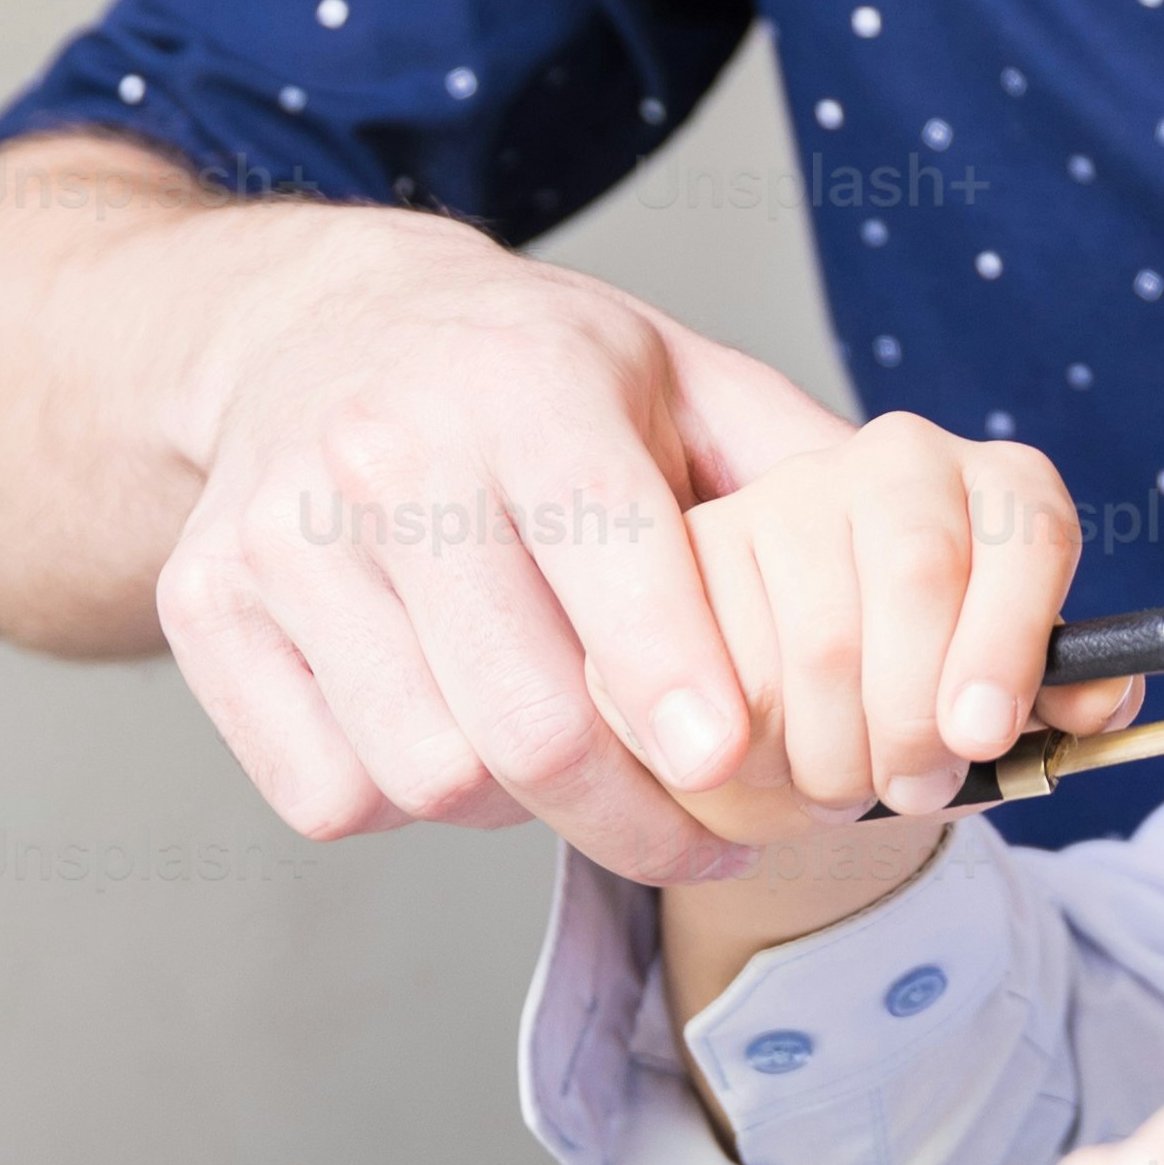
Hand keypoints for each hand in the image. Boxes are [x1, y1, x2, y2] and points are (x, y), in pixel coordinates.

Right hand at [143, 199, 852, 876]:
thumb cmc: (529, 373)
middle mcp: (386, 452)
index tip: (728, 772)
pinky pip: (330, 793)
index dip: (676, 690)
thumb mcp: (680, 376)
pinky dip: (405, 798)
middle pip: (522, 722)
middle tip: (703, 835)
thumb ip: (808, 476)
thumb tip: (957, 589)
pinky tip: (447, 724)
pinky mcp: (206, 609)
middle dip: (634, 813)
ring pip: (426, 775)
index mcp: (525, 384)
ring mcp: (278, 535)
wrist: (308, 329)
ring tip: (565, 757)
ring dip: (517, 807)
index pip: (606, 564)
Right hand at [681, 414, 1125, 823]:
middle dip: (916, 719)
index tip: (983, 735)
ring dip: (835, 752)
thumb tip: (1105, 700)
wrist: (817, 704)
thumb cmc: (934, 698)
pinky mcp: (701, 540)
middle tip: (914, 790)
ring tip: (848, 786)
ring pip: (819, 641)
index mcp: (1005, 488)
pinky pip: (724, 664)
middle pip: (919, 579)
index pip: (1030, 536)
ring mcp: (795, 489)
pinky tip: (773, 757)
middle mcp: (903, 460)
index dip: (1007, 642)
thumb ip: (1069, 703)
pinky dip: (754, 745)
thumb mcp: (1012, 707)